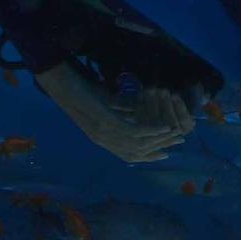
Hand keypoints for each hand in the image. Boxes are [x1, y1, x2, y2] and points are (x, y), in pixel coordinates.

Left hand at [36, 62, 195, 162]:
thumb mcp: (106, 102)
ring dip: (160, 140)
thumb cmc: (81, 90)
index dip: (148, 156)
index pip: (128, 155)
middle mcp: (103, 140)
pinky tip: (164, 127)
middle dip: (160, 148)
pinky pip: (133, 131)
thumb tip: (141, 109)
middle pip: (136, 152)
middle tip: (179, 141)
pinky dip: (151, 131)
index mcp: (102, 138)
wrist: (61, 83)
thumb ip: (123, 108)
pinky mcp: (106, 122)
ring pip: (138, 144)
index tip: (165, 154)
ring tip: (176, 133)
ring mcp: (104, 133)